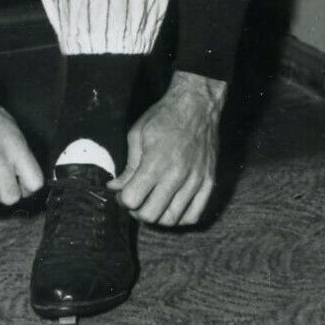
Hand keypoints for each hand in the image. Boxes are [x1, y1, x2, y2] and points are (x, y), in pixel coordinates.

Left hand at [109, 70, 225, 226]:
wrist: (197, 105)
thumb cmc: (164, 116)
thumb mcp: (138, 135)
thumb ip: (128, 166)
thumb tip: (116, 188)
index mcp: (156, 162)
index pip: (132, 200)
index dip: (122, 200)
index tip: (121, 193)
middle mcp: (177, 176)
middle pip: (151, 215)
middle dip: (136, 212)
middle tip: (135, 200)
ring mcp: (195, 181)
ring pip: (172, 219)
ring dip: (157, 217)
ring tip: (152, 203)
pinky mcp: (208, 182)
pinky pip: (194, 215)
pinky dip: (180, 218)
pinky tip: (171, 207)